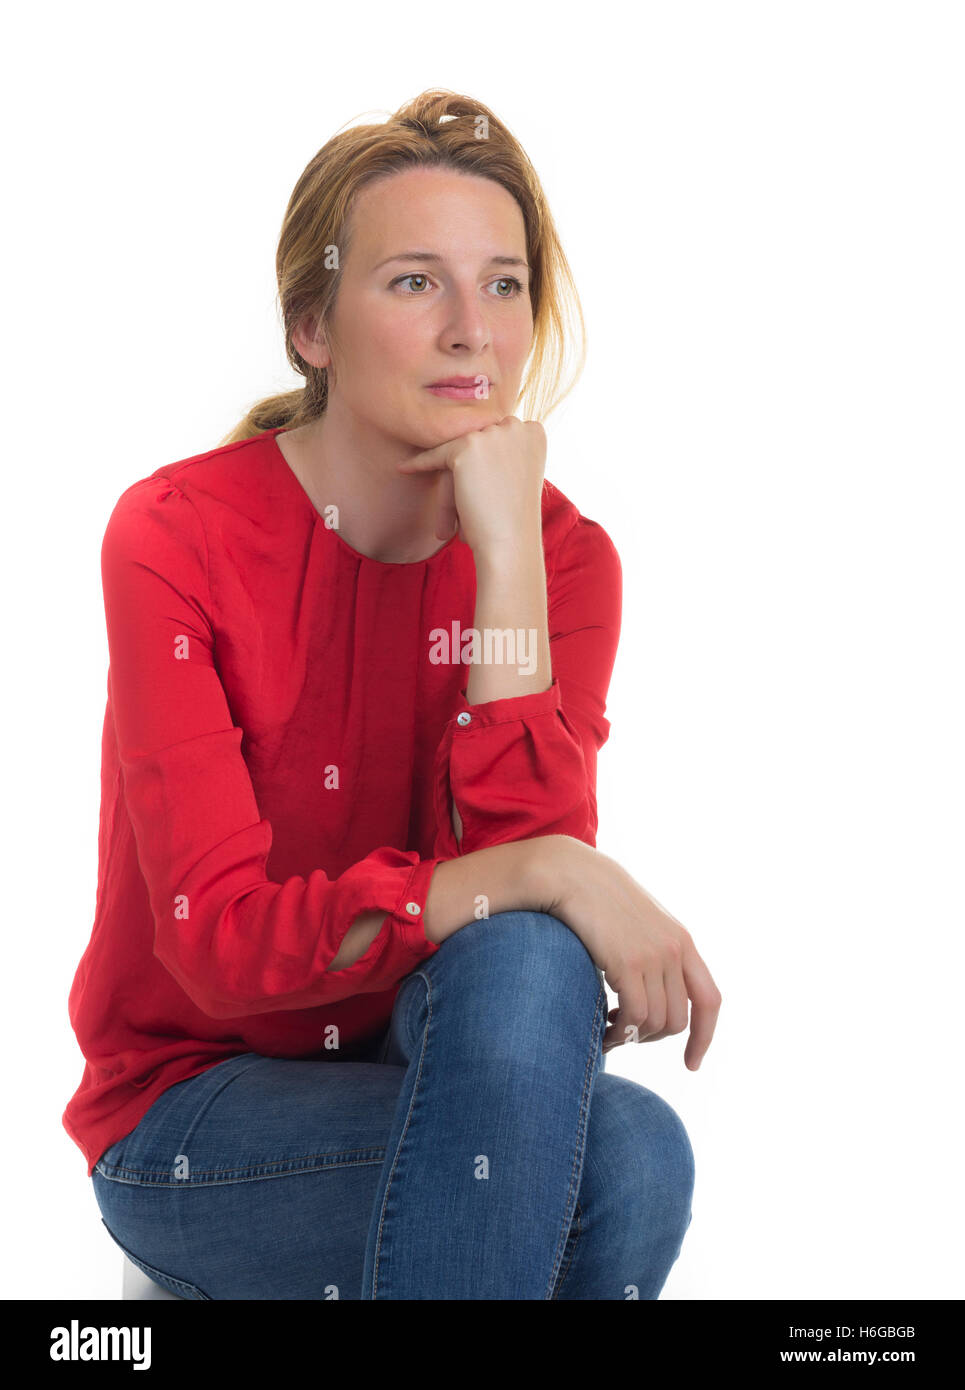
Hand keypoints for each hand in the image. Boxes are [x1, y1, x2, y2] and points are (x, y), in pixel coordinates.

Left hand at [395, 416, 545, 557]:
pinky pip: (435, 455)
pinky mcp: (466, 447)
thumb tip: (474, 437)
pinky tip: (403, 469)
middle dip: (464, 469)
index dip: (483, 457)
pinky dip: (419, 463)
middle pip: (476, 442)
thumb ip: (502, 451)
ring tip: (443, 508)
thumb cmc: (514, 517)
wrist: (511, 542)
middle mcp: (515, 425)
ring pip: (457, 452)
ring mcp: (491, 434)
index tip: (476, 477)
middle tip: (461, 498)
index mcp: (534, 431)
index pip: (496, 435)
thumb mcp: (516, 474)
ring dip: (450, 483)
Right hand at [536, 836, 721, 1070]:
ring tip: (608, 1031)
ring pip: (656, 1023)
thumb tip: (651, 998)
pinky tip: (601, 1029)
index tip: (691, 1064)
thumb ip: (651, 954)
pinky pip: (634, 1016)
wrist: (571, 873)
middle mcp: (675, 950)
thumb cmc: (596, 901)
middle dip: (652, 1039)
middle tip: (623, 1035)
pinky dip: (619, 1033)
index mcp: (682, 942)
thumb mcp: (636, 926)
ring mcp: (654, 956)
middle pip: (679, 1020)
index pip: (710, 1000)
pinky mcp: (628, 962)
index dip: (704, 1037)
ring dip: (631, 1037)